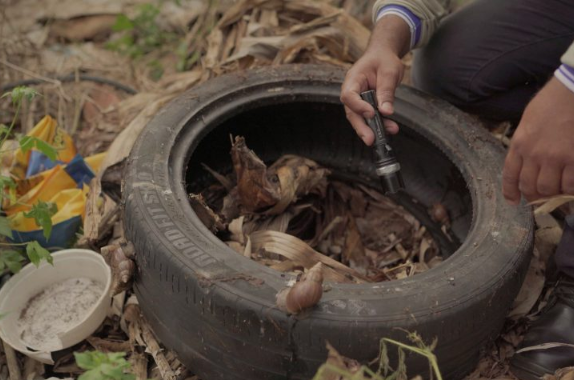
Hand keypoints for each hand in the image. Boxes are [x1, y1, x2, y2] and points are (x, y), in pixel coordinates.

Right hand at [340, 15, 410, 145]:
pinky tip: (390, 128)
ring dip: (372, 128)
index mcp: (353, 79)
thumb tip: (386, 112)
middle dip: (361, 127)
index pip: (349, 96)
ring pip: (360, 118)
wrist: (384, 55)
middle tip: (371, 139)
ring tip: (386, 135)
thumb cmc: (384, 60)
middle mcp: (352, 92)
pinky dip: (379, 124)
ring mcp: (358, 100)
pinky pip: (369, 118)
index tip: (371, 113)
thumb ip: (387, 91)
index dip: (358, 107)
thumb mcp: (389, 72)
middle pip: (352, 113)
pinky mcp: (366, 106)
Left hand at [503, 77, 573, 203]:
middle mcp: (534, 154)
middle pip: (529, 186)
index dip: (511, 191)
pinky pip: (571, 184)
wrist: (573, 90)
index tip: (513, 201)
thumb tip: (527, 160)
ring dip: (554, 192)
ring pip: (549, 188)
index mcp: (519, 143)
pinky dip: (571, 189)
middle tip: (542, 196)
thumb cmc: (553, 101)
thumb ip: (526, 142)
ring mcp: (555, 157)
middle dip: (534, 195)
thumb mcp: (529, 121)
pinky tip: (572, 185)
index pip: (510, 175)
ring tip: (560, 188)